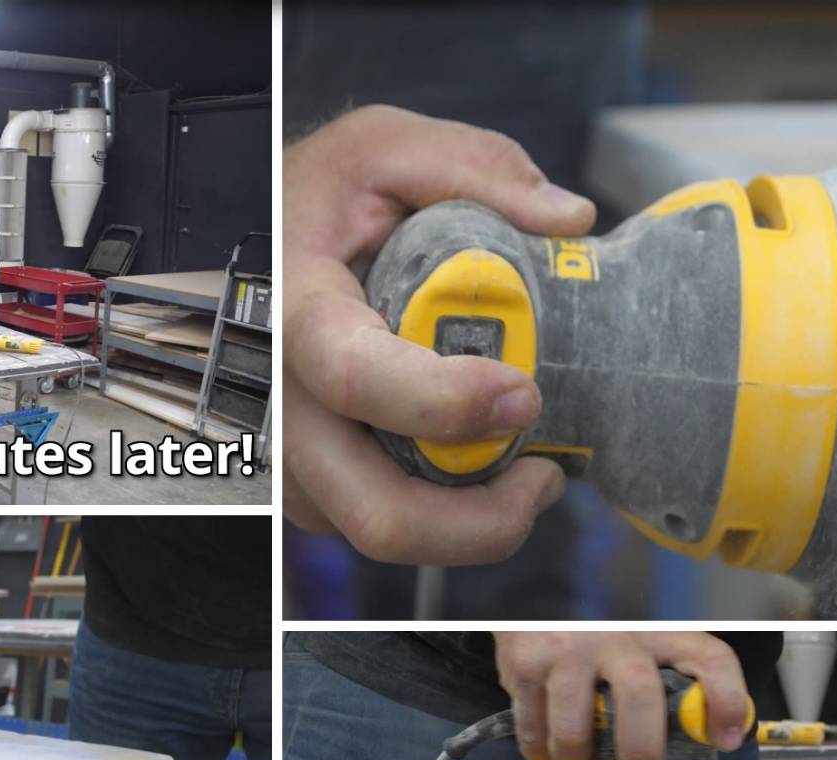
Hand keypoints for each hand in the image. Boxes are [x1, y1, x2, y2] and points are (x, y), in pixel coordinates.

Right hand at [284, 105, 591, 562]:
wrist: (267, 240)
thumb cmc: (323, 199)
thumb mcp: (384, 147)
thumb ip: (477, 169)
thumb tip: (568, 222)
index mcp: (296, 310)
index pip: (354, 378)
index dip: (445, 404)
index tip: (523, 394)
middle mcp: (283, 403)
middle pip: (377, 511)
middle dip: (481, 522)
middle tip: (543, 477)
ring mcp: (294, 458)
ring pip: (384, 534)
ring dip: (473, 527)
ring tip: (528, 473)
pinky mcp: (313, 487)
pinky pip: (382, 526)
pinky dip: (447, 520)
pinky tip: (484, 470)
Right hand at [493, 631, 748, 759]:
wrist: (537, 586)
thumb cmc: (601, 624)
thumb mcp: (644, 634)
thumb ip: (674, 673)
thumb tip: (710, 733)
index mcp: (659, 628)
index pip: (708, 657)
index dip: (726, 700)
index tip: (725, 739)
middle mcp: (616, 633)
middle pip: (639, 693)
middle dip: (640, 746)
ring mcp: (567, 647)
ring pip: (574, 725)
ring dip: (576, 756)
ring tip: (580, 759)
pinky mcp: (525, 661)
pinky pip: (533, 727)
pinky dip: (540, 748)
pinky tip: (547, 744)